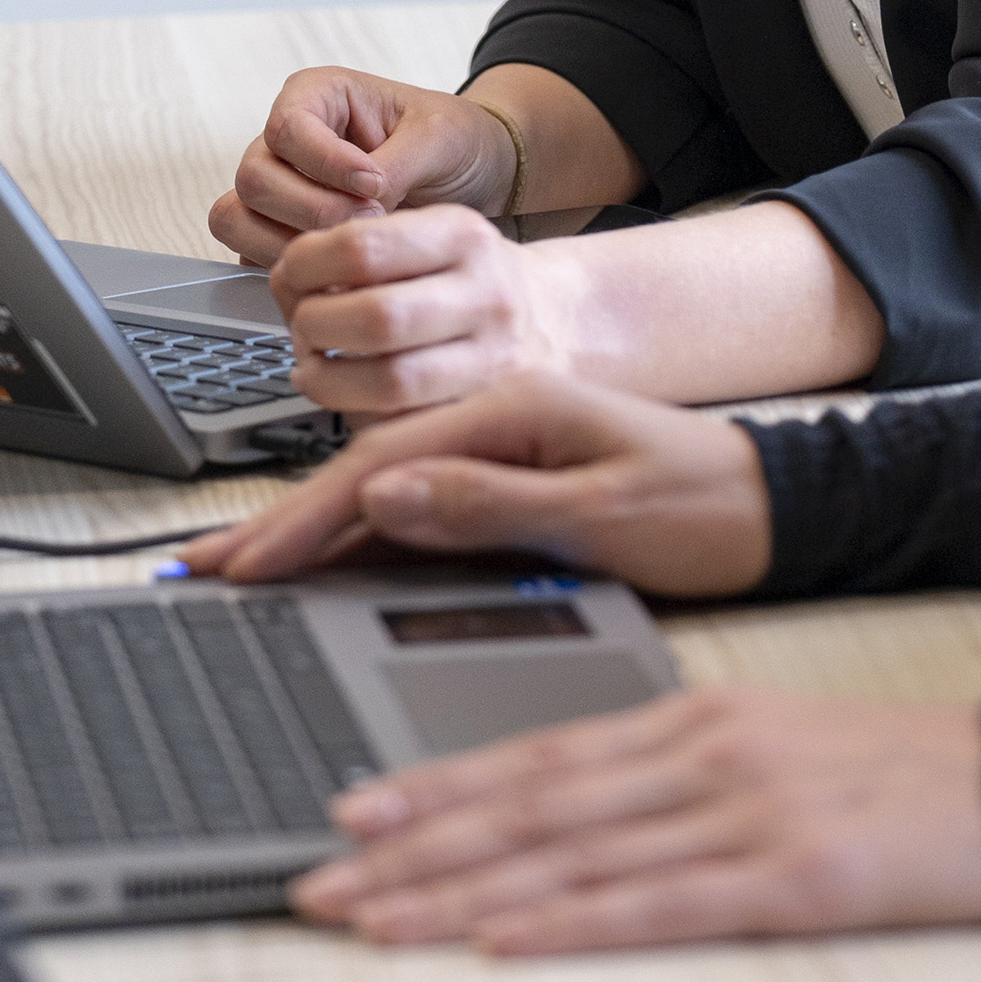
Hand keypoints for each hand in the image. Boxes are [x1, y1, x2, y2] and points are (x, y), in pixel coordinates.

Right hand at [176, 370, 775, 599]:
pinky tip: (318, 567)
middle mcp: (498, 425)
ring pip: (385, 499)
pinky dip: (361, 543)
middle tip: (199, 571)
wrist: (781, 508)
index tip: (244, 564)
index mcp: (513, 409)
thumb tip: (391, 493)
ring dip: (309, 535)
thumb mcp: (601, 510)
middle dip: (280, 527)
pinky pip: (422, 518)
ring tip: (233, 572)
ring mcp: (503, 459)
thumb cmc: (709, 504)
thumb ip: (491, 503)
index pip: (383, 467)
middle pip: (367, 478)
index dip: (304, 519)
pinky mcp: (514, 494)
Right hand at [213, 70, 510, 260]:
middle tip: (371, 220)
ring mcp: (279, 190)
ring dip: (291, 243)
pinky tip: (338, 270)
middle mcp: (287, 142)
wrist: (474, 176)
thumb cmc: (453, 140)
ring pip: (238, 218)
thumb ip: (394, 163)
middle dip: (313, 209)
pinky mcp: (280, 234)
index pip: (286, 128)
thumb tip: (359, 201)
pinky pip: (252, 256)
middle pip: (254, 178)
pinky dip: (289, 270)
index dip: (324, 163)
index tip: (373, 184)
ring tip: (352, 245)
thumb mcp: (437, 137)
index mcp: (317, 96)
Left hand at [262, 210, 603, 416]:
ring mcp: (492, 361)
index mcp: (464, 236)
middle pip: (375, 317)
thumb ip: (359, 249)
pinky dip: (357, 416)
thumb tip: (285, 279)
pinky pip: (404, 426)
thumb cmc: (467, 279)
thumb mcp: (430, 236)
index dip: (306, 265)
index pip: (362, 246)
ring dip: (328, 380)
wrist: (550, 321)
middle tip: (302, 328)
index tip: (291, 274)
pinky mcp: (483, 413)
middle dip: (314, 326)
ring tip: (313, 368)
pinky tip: (347, 398)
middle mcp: (486, 296)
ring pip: (390, 383)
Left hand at [287, 687, 980, 953]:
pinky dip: (572, 924)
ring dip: (458, 894)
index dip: (431, 790)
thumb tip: (567, 811)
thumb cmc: (894, 777)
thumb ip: (670, 772)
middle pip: (527, 807)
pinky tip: (507, 940)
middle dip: (411, 851)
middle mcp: (699, 756)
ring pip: (570, 856)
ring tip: (373, 920)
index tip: (347, 817)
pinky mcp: (792, 880)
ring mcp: (742, 815)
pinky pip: (659, 905)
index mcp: (690, 720)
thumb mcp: (768, 744)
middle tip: (314, 884)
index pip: (532, 756)